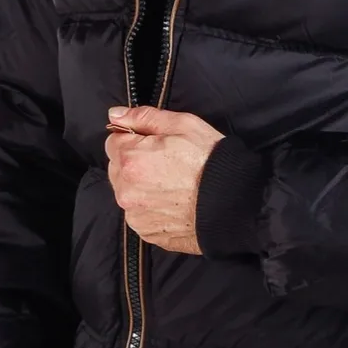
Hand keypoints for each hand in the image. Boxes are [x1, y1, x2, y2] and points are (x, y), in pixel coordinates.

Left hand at [105, 106, 224, 253]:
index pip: (113, 141)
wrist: (234, 205)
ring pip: (128, 193)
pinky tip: (174, 202)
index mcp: (131, 159)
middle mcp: (126, 190)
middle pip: (118, 169)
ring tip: (173, 186)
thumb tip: (116, 115)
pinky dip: (151, 208)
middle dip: (135, 163)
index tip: (154, 144)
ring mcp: (135, 214)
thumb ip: (144, 117)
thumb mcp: (184, 125)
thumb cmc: (212, 163)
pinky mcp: (146, 232)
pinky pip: (140, 214)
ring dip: (142, 187)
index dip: (135, 140)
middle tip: (167, 164)